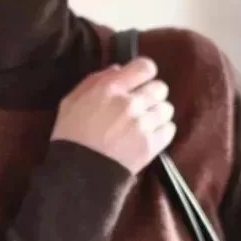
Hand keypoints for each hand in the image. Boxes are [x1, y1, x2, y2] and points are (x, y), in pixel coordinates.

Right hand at [50, 56, 175, 175]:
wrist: (78, 173)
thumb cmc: (70, 135)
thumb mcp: (71, 101)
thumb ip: (95, 80)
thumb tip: (119, 69)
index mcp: (110, 88)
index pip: (145, 67)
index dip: (145, 72)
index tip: (140, 81)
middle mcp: (130, 103)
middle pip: (160, 88)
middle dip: (152, 94)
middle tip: (141, 105)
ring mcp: (143, 124)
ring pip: (167, 109)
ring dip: (157, 114)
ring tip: (145, 123)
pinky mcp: (151, 145)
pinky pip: (169, 129)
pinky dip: (162, 131)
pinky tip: (149, 136)